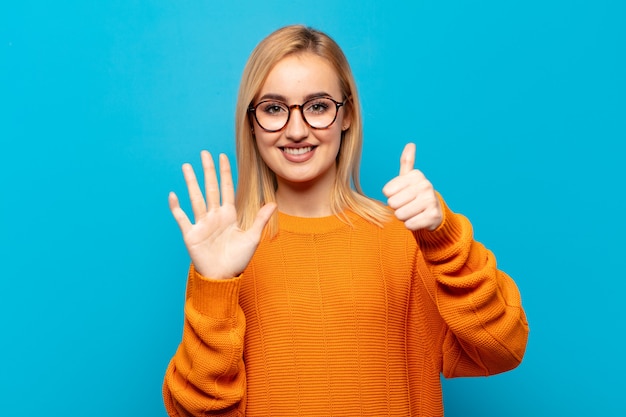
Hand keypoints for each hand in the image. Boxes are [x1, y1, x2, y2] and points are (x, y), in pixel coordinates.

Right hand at [169, 151, 276, 278]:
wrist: (223, 277)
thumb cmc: (238, 259)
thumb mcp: (252, 238)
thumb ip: (261, 220)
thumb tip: (273, 203)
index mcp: (228, 215)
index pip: (227, 188)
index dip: (225, 173)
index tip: (223, 156)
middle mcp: (214, 216)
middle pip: (210, 188)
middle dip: (208, 171)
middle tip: (204, 153)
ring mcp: (202, 224)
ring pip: (196, 198)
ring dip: (191, 183)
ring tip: (186, 166)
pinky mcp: (191, 234)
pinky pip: (182, 218)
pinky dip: (177, 208)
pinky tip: (173, 195)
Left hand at [382, 143, 442, 231]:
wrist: (434, 213)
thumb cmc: (416, 195)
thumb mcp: (409, 178)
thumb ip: (407, 162)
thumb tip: (410, 144)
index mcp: (416, 175)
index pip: (387, 191)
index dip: (391, 196)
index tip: (402, 195)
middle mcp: (425, 185)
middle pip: (393, 203)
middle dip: (397, 208)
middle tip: (408, 205)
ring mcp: (430, 200)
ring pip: (400, 214)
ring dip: (404, 217)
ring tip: (413, 212)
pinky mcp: (433, 216)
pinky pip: (409, 224)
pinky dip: (411, 225)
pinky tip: (419, 219)